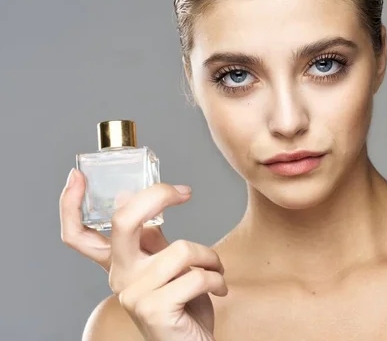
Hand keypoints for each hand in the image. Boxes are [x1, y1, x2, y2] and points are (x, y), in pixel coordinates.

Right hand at [60, 168, 227, 339]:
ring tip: (214, 270)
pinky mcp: (154, 308)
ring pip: (182, 249)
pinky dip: (217, 279)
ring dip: (211, 257)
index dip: (70, 204)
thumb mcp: (164, 265)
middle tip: (184, 192)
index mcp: (118, 263)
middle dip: (158, 195)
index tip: (77, 176)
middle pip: (123, 220)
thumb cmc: (182, 304)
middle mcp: (120, 277)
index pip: (78, 235)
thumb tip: (128, 197)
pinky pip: (197, 275)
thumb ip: (149, 238)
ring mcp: (134, 294)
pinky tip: (218, 289)